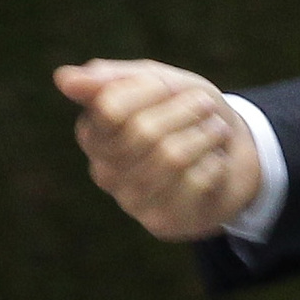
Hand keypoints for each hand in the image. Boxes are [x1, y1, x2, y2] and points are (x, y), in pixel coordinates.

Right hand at [53, 59, 260, 240]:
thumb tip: (63, 78)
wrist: (236, 153)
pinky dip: (216, 163)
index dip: (151, 89)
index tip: (172, 86)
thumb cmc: (186, 112)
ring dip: (205, 135)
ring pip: (171, 157)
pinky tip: (215, 162)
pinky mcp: (162, 221)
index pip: (110, 107)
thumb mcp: (156, 82)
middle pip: (143, 131)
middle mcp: (103, 171)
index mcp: (93, 133)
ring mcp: (131, 201)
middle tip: (205, 105)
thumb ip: (111, 79)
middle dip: (185, 110)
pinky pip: (195, 182)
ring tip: (215, 131)